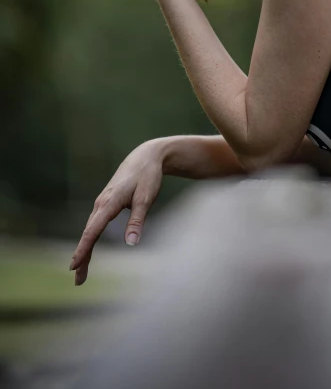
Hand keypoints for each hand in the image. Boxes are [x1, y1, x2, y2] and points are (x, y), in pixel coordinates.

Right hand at [70, 139, 164, 285]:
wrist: (146, 157)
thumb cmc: (147, 177)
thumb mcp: (146, 198)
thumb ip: (138, 221)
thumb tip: (131, 243)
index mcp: (109, 203)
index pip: (92, 231)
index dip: (83, 249)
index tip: (74, 266)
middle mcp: (101, 204)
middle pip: (88, 234)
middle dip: (82, 257)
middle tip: (78, 281)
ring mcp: (102, 203)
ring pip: (90, 230)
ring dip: (85, 251)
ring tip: (81, 273)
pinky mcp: (106, 204)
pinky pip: (94, 225)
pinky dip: (90, 240)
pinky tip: (88, 251)